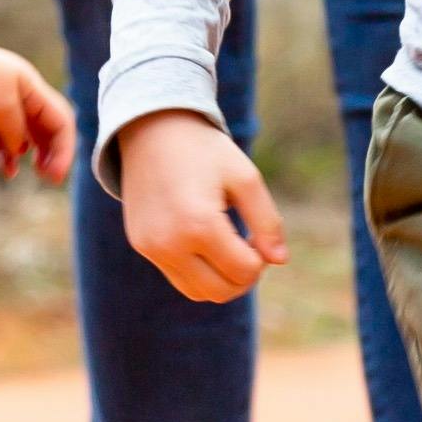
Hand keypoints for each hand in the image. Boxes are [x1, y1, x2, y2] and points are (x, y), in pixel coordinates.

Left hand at [0, 39, 72, 182]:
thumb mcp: (0, 107)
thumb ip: (16, 131)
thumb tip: (20, 150)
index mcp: (31, 88)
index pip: (61, 121)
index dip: (64, 150)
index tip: (54, 176)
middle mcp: (19, 96)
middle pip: (47, 128)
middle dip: (53, 153)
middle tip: (48, 178)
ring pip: (25, 135)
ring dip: (32, 154)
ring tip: (31, 174)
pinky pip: (1, 138)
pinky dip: (7, 154)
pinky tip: (7, 169)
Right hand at [114, 110, 285, 303]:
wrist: (150, 128)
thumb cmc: (203, 150)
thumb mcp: (245, 177)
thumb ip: (267, 222)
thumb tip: (280, 261)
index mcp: (198, 224)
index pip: (244, 271)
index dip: (261, 259)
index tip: (257, 233)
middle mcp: (169, 243)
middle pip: (221, 291)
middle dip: (244, 276)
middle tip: (248, 246)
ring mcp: (151, 247)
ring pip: (198, 292)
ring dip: (221, 280)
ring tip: (229, 247)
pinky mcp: (142, 245)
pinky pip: (177, 277)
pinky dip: (198, 272)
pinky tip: (206, 242)